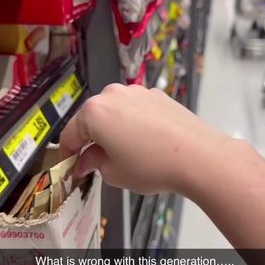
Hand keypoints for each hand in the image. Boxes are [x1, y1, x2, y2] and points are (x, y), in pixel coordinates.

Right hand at [60, 84, 230, 195]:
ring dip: (113, 129)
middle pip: (92, 118)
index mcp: (94, 111)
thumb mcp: (114, 172)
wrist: (198, 155)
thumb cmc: (150, 166)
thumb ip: (93, 163)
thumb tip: (85, 160)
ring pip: (115, 111)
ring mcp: (137, 91)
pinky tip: (145, 139)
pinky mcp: (156, 94)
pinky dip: (132, 122)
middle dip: (91, 139)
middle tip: (97, 161)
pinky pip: (135, 109)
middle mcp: (112, 94)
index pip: (70, 134)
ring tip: (124, 150)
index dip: (67, 153)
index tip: (70, 166)